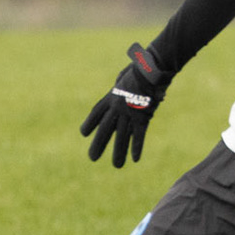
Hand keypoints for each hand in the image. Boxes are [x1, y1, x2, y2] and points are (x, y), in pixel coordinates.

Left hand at [80, 43, 171, 168]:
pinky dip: (137, 146)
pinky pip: (139, 134)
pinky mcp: (143, 117)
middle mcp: (117, 107)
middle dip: (99, 144)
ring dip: (119, 152)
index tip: (84, 133)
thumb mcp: (126, 74)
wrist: (151, 69)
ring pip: (122, 136)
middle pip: (105, 129)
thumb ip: (121, 81)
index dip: (90, 123)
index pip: (96, 113)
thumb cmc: (142, 68)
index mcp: (112, 96)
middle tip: (92, 158)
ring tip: (117, 166)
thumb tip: (121, 80)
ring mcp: (129, 113)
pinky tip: (135, 159)